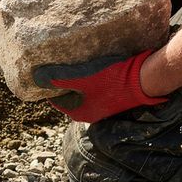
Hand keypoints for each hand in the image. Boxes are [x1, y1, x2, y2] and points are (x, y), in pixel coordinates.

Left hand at [33, 50, 167, 123]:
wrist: (142, 80)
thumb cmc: (112, 80)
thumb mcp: (83, 78)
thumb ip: (61, 80)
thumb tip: (39, 78)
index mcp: (81, 113)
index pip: (58, 102)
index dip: (50, 89)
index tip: (44, 76)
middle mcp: (92, 114)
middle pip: (70, 99)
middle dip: (62, 86)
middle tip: (55, 70)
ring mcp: (103, 108)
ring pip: (83, 95)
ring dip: (76, 84)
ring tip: (70, 68)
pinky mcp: (113, 100)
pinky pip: (94, 92)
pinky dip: (89, 83)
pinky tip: (88, 70)